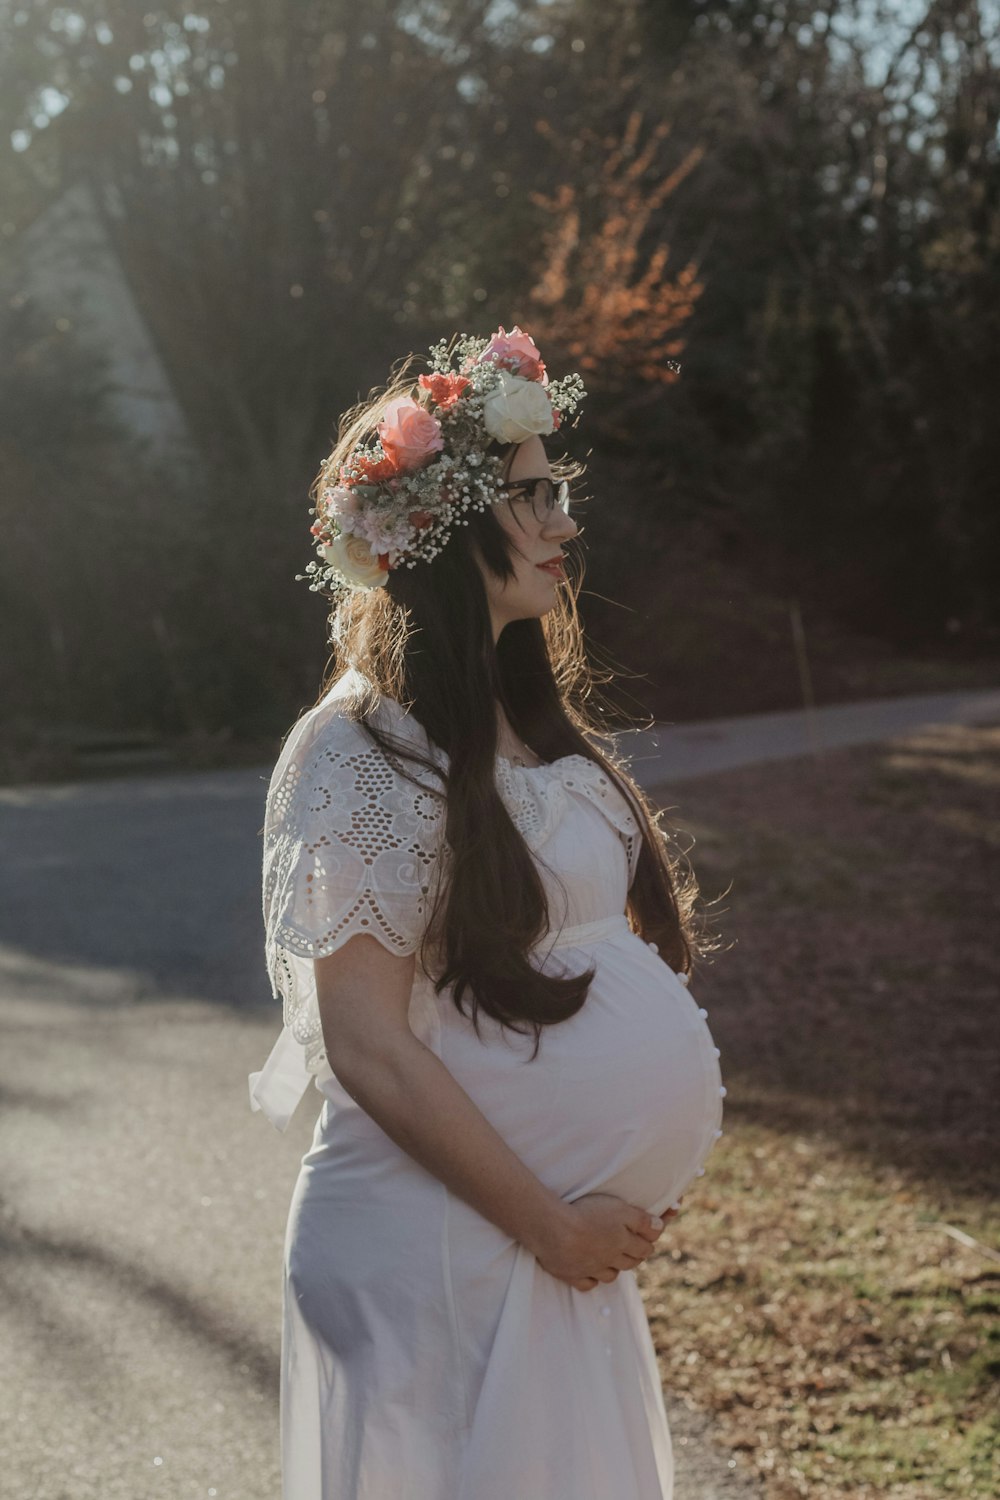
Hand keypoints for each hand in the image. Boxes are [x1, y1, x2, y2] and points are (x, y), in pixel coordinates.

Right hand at [534, 1193, 681, 1291]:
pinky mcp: (571, 1275)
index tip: (647, 1238)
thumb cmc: (587, 1213)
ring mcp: (590, 1270)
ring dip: (613, 1268)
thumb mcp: (620, 1209)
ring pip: (610, 1275)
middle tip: (632, 1249)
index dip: (647, 1242)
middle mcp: (609, 1260)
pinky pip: (587, 1284)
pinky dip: (591, 1279)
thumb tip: (660, 1228)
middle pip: (629, 1263)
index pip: (644, 1248)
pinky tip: (589, 1272)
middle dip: (634, 1256)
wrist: (553, 1229)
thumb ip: (642, 1220)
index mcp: (623, 1244)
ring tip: (611, 1259)